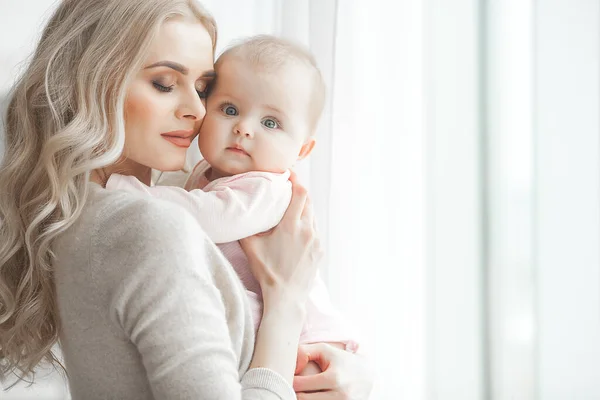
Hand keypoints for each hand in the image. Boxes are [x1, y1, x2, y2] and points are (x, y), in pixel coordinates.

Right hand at [239, 171, 322, 306]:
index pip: (300, 193)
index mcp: (291, 226)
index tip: (289, 174)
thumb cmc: (267, 272)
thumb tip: (241, 211)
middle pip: (308, 201)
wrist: (286, 297)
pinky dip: (307, 224)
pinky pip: (315, 230)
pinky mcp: (320, 250)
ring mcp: (316, 240)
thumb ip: (247, 226)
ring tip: (291, 210)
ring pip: (313, 216)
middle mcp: (308, 230)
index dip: (296, 180)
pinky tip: (297, 230)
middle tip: (288, 190)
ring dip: (303, 209)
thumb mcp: (251, 247)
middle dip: (299, 193)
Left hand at [293, 343, 373, 399]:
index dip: (290, 381)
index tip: (288, 377)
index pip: (300, 385)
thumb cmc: (341, 361)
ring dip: (302, 399)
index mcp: (334, 378)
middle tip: (289, 386)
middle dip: (293, 392)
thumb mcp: (325, 350)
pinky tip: (311, 396)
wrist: (367, 375)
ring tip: (300, 392)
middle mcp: (340, 395)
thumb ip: (304, 352)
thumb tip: (292, 368)